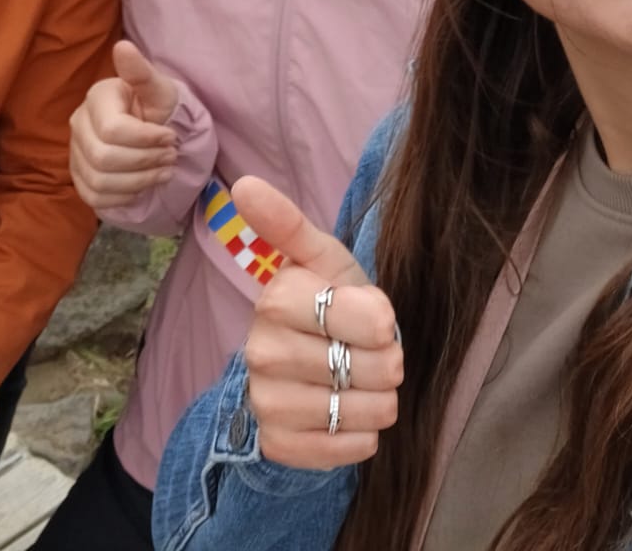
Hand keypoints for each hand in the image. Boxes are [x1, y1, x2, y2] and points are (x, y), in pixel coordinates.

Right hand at [68, 41, 179, 210]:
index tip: (171, 136)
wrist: (152, 130)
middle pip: (104, 158)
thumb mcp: (158, 88)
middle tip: (171, 156)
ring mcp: (75, 153)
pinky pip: (95, 197)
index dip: (146, 139)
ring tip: (164, 171)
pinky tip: (144, 184)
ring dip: (139, 181)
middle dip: (145, 162)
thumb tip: (123, 46)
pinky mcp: (79, 178)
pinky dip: (124, 196)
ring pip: (99, 181)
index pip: (113, 130)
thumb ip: (141, 72)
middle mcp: (78, 125)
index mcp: (96, 99)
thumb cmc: (155, 107)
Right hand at [234, 175, 402, 469]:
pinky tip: (345, 413)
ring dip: (380, 400)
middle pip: (374, 367)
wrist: (300, 365)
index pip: (372, 320)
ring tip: (360, 383)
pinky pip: (351, 447)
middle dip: (387, 362)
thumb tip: (244, 183)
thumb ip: (289, 223)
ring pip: (367, 411)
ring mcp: (266, 401)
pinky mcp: (278, 444)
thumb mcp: (320, 258)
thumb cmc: (325, 302)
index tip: (374, 318)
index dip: (384, 323)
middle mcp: (262, 351)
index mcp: (277, 297)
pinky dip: (362, 435)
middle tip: (366, 352)